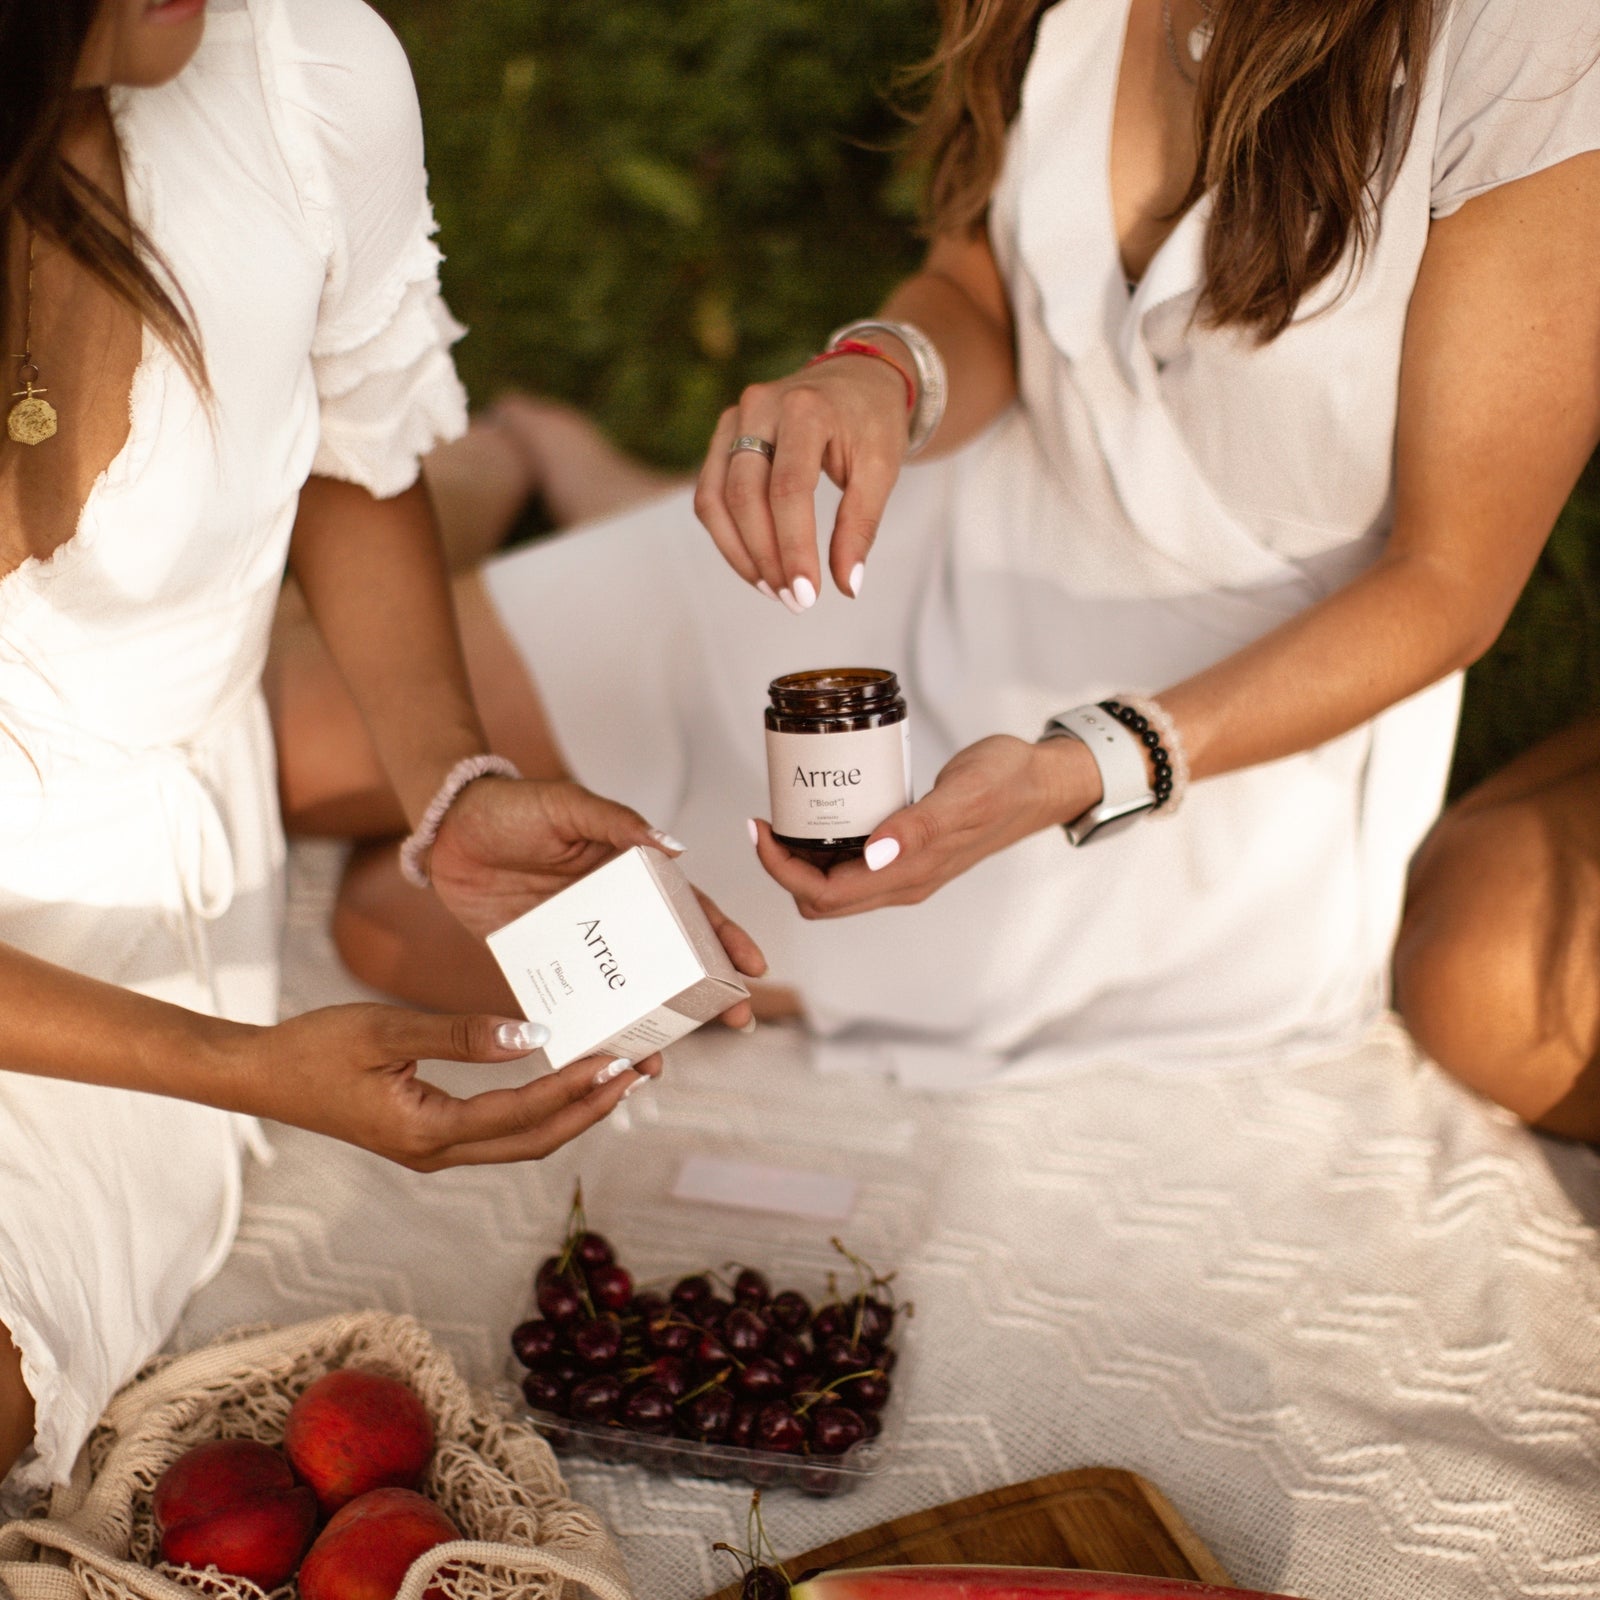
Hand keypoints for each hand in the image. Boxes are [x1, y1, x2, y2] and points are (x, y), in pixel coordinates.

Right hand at [229, 1003, 659, 1170]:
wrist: (259, 1075)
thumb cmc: (315, 1048)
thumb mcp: (386, 1031)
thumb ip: (460, 1034)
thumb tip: (534, 1038)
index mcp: (428, 1132)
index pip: (524, 1114)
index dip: (577, 1089)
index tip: (621, 1059)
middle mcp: (437, 1153)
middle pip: (536, 1140)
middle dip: (593, 1107)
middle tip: (641, 1070)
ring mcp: (433, 1151)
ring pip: (521, 1141)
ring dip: (572, 1111)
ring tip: (616, 1074)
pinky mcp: (427, 1136)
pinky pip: (499, 1131)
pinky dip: (540, 1108)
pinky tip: (562, 1080)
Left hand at [429, 776, 766, 1026]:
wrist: (447, 828)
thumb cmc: (512, 808)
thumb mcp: (569, 807)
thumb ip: (618, 823)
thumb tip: (673, 847)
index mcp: (632, 875)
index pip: (690, 910)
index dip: (723, 938)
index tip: (751, 969)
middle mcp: (613, 916)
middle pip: (669, 961)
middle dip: (704, 995)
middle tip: (735, 1022)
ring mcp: (580, 944)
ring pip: (625, 993)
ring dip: (646, 1027)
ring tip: (660, 1061)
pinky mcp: (541, 965)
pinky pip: (571, 1004)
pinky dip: (587, 1031)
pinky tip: (598, 1056)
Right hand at [694, 349, 910, 607]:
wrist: (857, 379)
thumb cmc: (871, 424)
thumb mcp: (882, 470)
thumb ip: (861, 527)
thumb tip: (848, 587)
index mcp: (806, 409)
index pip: (790, 488)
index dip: (794, 547)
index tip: (807, 595)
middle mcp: (760, 406)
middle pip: (745, 495)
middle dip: (766, 557)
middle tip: (793, 601)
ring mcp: (734, 419)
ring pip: (716, 498)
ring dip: (740, 553)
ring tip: (773, 589)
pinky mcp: (723, 437)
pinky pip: (710, 494)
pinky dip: (728, 536)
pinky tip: (757, 566)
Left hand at [751, 734, 1100, 917]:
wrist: (1042, 782)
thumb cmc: (1007, 783)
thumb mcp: (964, 795)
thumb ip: (920, 825)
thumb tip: (874, 852)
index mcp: (910, 875)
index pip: (825, 895)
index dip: (783, 870)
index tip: (762, 830)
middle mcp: (903, 881)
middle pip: (821, 900)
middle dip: (783, 869)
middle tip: (767, 822)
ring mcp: (906, 871)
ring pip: (834, 887)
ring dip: (801, 861)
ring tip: (785, 816)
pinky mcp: (908, 853)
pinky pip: (853, 865)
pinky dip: (825, 846)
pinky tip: (822, 812)